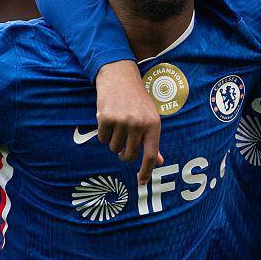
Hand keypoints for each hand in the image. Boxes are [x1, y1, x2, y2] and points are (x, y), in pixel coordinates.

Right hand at [95, 60, 162, 182]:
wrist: (120, 77)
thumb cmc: (137, 100)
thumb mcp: (150, 117)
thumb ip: (152, 140)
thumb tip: (158, 161)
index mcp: (153, 125)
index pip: (150, 155)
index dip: (146, 171)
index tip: (142, 182)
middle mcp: (138, 124)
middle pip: (128, 155)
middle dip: (124, 152)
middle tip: (124, 139)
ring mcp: (122, 121)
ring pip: (114, 148)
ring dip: (113, 141)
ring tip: (117, 124)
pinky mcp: (106, 118)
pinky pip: (102, 139)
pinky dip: (103, 133)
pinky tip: (108, 119)